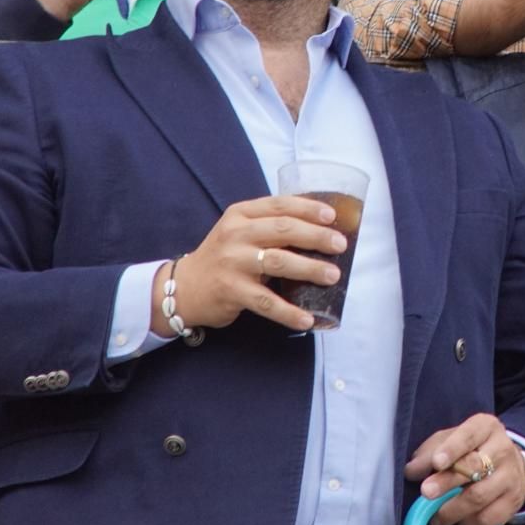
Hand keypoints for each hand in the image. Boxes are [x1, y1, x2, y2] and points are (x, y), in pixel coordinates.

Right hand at [152, 195, 346, 333]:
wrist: (184, 288)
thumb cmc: (224, 257)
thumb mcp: (240, 231)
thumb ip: (270, 226)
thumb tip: (321, 229)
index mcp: (241, 214)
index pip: (279, 205)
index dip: (308, 208)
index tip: (332, 216)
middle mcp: (236, 234)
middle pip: (283, 230)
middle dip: (316, 237)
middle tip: (340, 245)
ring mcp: (232, 262)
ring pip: (279, 262)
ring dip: (310, 269)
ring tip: (332, 276)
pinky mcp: (231, 291)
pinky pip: (266, 302)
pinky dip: (289, 312)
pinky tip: (307, 319)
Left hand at [403, 413, 524, 524]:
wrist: (509, 465)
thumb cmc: (471, 451)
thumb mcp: (450, 441)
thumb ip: (429, 453)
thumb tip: (412, 471)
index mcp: (485, 427)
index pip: (469, 436)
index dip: (452, 449)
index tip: (436, 463)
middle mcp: (502, 449)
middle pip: (474, 467)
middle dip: (447, 482)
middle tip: (426, 493)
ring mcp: (511, 476)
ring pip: (480, 496)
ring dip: (453, 510)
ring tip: (436, 518)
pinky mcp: (514, 501)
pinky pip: (489, 518)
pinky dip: (469, 524)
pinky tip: (460, 521)